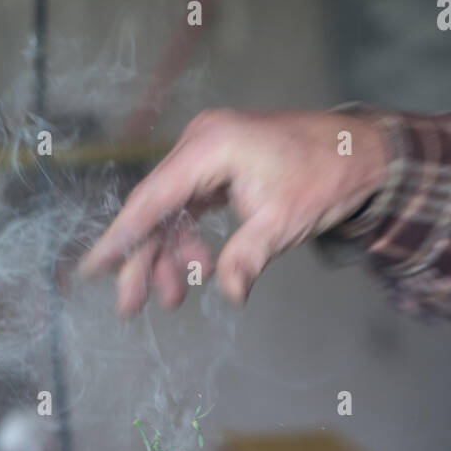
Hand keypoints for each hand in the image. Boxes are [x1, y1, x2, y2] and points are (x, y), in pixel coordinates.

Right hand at [78, 108, 386, 314]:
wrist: (358, 151)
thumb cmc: (324, 174)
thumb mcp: (285, 222)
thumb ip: (248, 257)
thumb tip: (231, 294)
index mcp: (211, 147)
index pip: (151, 198)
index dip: (120, 237)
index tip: (92, 267)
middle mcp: (200, 144)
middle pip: (154, 209)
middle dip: (143, 260)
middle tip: (131, 306)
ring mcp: (207, 154)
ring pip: (169, 212)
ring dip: (169, 256)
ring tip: (176, 297)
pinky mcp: (216, 167)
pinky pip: (187, 207)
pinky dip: (188, 240)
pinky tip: (199, 270)